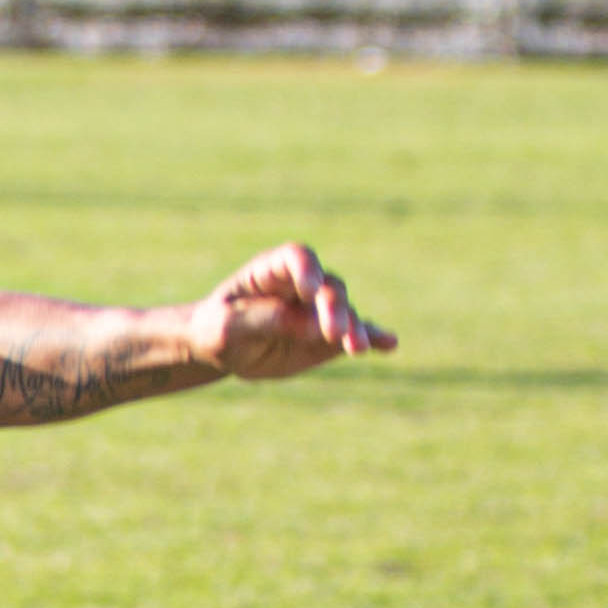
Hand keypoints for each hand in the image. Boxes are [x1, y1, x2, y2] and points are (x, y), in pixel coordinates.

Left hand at [193, 243, 386, 383]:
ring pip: (346, 312)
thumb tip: (306, 323)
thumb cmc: (217, 329)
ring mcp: (319, 309)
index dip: (307, 270)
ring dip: (355, 328)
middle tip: (333, 332)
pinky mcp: (330, 335)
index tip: (310, 291)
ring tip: (357, 347)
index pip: (296, 258)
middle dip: (333, 308)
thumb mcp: (228, 327)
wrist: (223, 349)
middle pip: (328, 287)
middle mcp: (303, 284)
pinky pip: (357, 333)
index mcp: (272, 270)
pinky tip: (390, 344)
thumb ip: (263, 320)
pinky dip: (374, 337)